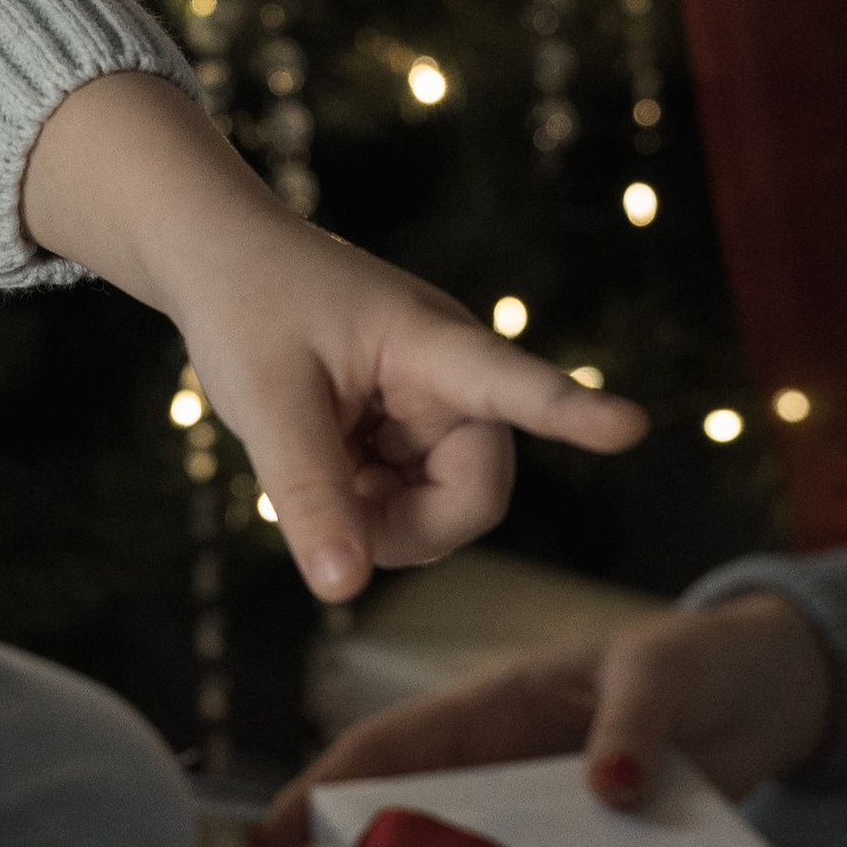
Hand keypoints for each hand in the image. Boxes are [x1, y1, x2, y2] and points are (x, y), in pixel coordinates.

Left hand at [18, 73, 647, 604]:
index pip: (513, 382)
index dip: (572, 411)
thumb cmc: (247, 306)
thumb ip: (308, 493)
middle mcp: (454, 379)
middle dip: (407, 525)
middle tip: (328, 512)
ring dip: (378, 516)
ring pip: (441, 509)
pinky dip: (363, 505)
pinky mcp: (412, 431)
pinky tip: (323, 462)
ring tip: (313, 461)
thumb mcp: (265, 402)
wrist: (218, 259)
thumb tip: (343, 588)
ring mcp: (436, 408)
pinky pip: (409, 502)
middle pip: (475, 494)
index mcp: (433, 344)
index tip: (628, 426)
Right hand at [234, 593, 834, 846]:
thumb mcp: (662, 674)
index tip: (266, 839)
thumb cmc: (699, 665)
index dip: (319, 791)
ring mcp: (519, 831)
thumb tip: (609, 782)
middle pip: (382, 830)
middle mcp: (486, 777)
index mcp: (489, 712)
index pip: (386, 750)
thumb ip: (634, 721)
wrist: (764, 700)